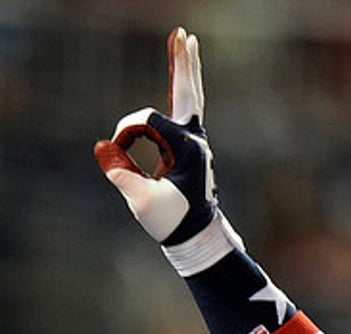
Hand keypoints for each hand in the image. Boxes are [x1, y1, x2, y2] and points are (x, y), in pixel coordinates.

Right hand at [94, 27, 221, 246]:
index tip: (118, 152)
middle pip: (187, 92)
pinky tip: (183, 71)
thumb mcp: (144, 202)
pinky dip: (182, 87)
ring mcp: (195, 141)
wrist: (196, 234)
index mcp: (188, 150)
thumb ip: (123, 176)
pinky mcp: (190, 145)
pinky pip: (184, 109)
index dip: (126, 132)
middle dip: (183, 62)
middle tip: (185, 32)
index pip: (147, 120)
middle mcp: (196, 140)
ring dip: (184, 68)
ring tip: (186, 41)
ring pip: (189, 96)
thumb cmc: (173, 220)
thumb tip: (104, 148)